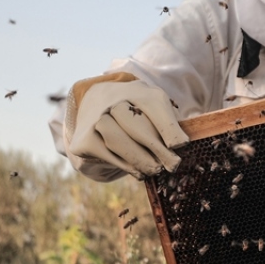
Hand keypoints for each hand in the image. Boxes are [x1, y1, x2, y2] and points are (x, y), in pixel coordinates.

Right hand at [69, 77, 188, 175]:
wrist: (96, 111)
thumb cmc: (138, 117)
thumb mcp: (155, 114)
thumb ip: (168, 127)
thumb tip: (181, 149)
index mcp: (138, 90)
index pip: (153, 104)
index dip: (167, 126)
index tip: (180, 145)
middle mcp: (113, 99)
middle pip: (134, 123)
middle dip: (157, 147)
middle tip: (173, 166)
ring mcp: (95, 118)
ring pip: (117, 139)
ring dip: (140, 159)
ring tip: (155, 171)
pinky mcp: (82, 139)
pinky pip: (104, 154)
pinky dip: (125, 165)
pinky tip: (138, 172)